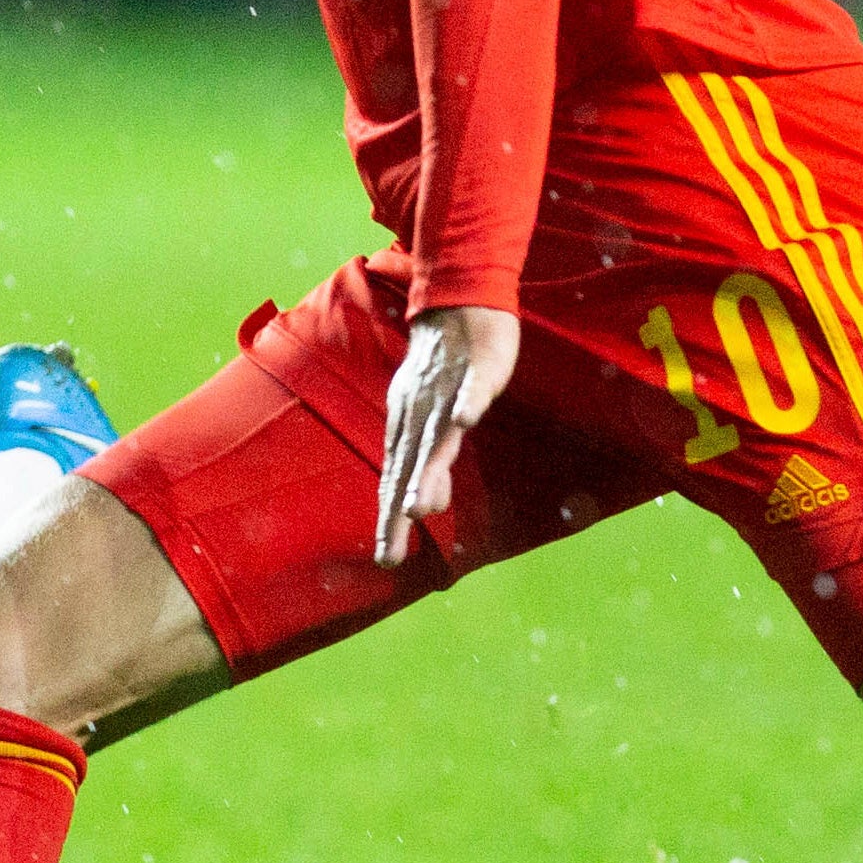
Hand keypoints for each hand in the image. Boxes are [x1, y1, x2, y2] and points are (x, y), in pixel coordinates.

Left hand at [374, 303, 520, 566]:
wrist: (457, 303)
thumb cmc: (442, 369)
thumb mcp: (430, 419)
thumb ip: (428, 462)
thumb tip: (422, 508)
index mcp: (407, 428)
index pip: (395, 480)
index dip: (390, 518)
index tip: (386, 558)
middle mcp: (421, 415)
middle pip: (408, 468)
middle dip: (399, 511)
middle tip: (391, 552)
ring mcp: (447, 392)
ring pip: (436, 436)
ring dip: (429, 471)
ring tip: (421, 507)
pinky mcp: (476, 369)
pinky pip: (471, 387)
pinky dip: (466, 403)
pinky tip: (466, 421)